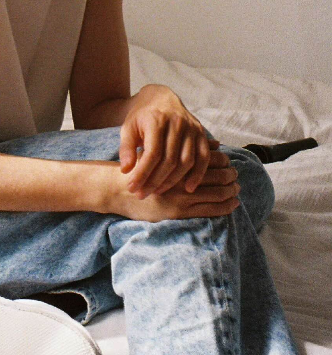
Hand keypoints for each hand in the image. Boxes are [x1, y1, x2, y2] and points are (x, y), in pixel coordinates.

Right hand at [112, 149, 239, 220]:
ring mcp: (182, 197)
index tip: (228, 163)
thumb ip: (183, 147)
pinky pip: (210, 210)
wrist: (117, 188)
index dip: (223, 161)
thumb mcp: (154, 150)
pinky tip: (232, 204)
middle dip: (230, 177)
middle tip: (236, 176)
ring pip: (217, 194)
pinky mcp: (179, 212)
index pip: (209, 159)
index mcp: (176, 160)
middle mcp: (182, 178)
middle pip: (218, 177)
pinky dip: (225, 207)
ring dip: (231, 192)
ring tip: (236, 190)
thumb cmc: (137, 168)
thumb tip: (214, 142)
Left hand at [119, 84, 216, 197]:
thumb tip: (125, 170)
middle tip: (142, 195)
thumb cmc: (142, 116)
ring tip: (157, 192)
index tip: (132, 188)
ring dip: (173, 181)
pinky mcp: (201, 133)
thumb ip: (126, 147)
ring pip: (186, 161)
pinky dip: (198, 174)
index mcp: (157, 119)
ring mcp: (192, 128)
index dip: (142, 174)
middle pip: (169, 160)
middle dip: (155, 181)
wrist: (160, 98)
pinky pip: (204, 157)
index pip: (152, 153)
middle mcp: (177, 123)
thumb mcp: (128, 127)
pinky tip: (188, 188)